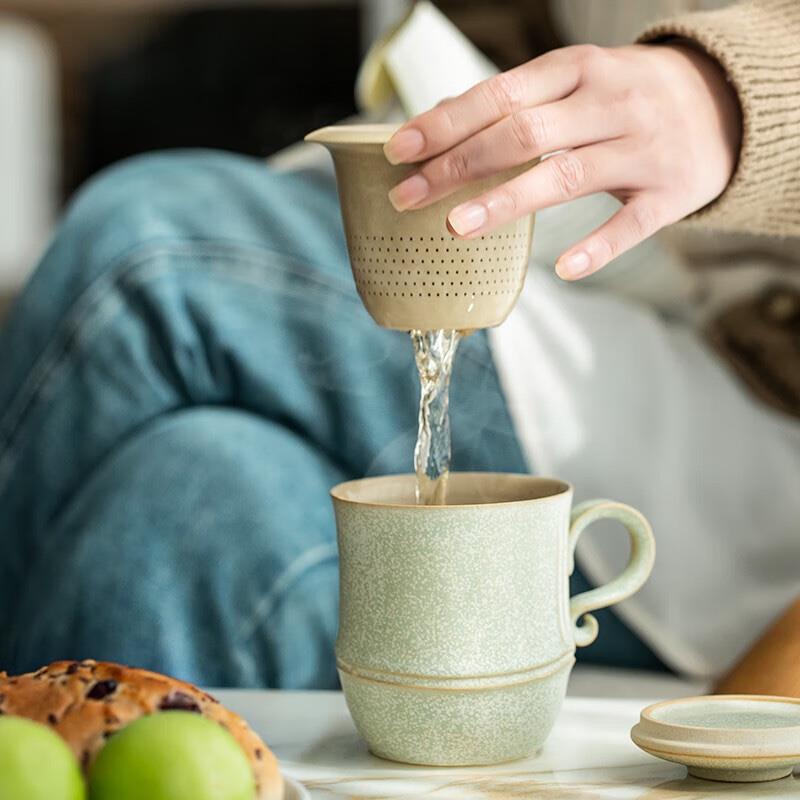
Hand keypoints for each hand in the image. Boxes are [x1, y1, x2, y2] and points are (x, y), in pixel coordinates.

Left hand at [384, 43, 741, 279]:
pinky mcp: (669, 193)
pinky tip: (562, 268)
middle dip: (458, 166)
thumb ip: (515, 102)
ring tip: (456, 227)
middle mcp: (608, 103)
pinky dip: (597, 246)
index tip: (399, 149)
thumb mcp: (574, 80)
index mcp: (577, 70)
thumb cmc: (624, 96)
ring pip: (567, 176)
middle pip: (523, 134)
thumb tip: (440, 122)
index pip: (499, 95)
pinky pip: (631, 224)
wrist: (723, 103)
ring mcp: (641, 148)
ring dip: (507, 202)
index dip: (446, 123)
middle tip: (408, 196)